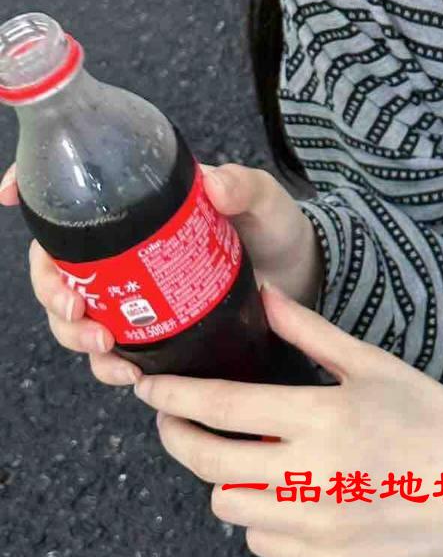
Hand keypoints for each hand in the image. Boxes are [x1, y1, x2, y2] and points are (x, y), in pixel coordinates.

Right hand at [0, 158, 323, 389]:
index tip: (6, 194)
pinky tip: (127, 373)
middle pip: (58, 262)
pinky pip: (109, 349)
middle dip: (49, 289)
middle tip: (76, 310)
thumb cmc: (275, 228)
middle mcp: (125, 245)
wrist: (299, 278)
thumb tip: (215, 183)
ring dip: (73, 334)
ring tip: (106, 349)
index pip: (75, 191)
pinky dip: (108, 365)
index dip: (32, 186)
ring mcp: (132, 288)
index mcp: (143, 202)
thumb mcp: (263, 200)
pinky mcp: (148, 328)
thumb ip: (243, 187)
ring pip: (74, 311)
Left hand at [134, 282, 442, 556]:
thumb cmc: (430, 416)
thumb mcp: (372, 364)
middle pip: (210, 462)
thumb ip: (310, 333)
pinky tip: (279, 489)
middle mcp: (311, 476)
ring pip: (227, 506)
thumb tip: (263, 295)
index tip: (150, 386)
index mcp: (323, 418)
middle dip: (178, 436)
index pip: (224, 408)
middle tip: (171, 418)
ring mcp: (315, 527)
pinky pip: (260, 542)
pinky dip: (258, 516)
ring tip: (236, 451)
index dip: (177, 397)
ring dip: (221, 476)